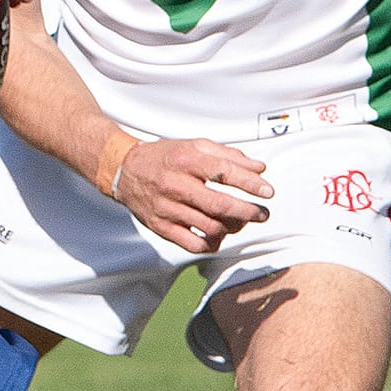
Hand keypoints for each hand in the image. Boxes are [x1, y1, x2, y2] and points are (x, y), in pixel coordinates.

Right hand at [113, 138, 271, 253]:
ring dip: (232, 227)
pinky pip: (192, 244)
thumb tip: (260, 169)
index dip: (250, 183)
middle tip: (262, 214)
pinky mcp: (160, 226)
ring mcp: (166, 208)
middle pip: (219, 205)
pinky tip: (218, 236)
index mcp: (185, 160)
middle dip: (247, 212)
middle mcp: (175, 184)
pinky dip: (212, 244)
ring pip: (209, 227)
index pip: (223, 172)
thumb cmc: (164, 157)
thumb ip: (228, 156)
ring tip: (239, 222)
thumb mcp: (194, 146)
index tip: (268, 191)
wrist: (123, 170)